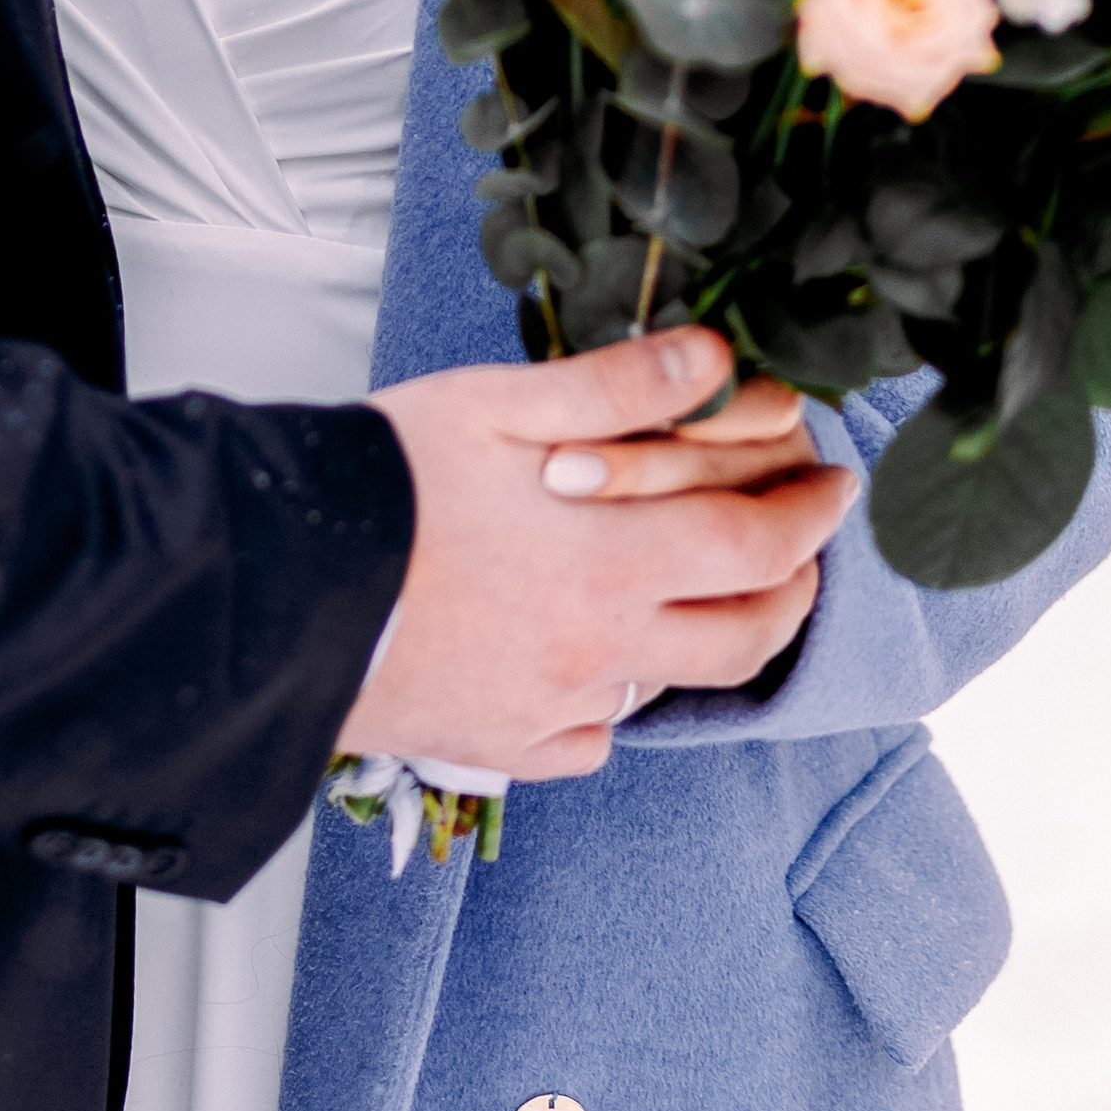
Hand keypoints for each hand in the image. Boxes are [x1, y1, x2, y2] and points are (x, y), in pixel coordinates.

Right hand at [339, 329, 854, 781]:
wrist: (273, 586)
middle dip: (792, 588)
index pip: (759, 545)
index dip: (813, 513)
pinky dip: (611, 699)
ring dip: (706, 636)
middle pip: (745, 636)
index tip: (837, 485)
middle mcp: (603, 651)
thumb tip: (721, 363)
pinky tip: (592, 661)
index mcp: (615, 563)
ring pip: (670, 684)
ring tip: (699, 589)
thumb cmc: (384, 480)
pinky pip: (590, 737)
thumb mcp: (499, 403)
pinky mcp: (502, 747)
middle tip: (802, 548)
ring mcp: (554, 709)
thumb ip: (620, 386)